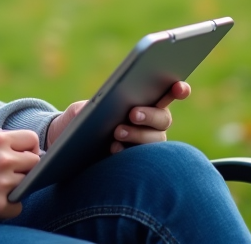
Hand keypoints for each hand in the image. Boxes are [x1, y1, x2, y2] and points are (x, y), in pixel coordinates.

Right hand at [0, 129, 40, 220]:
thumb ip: (0, 136)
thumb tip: (25, 143)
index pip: (32, 139)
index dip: (30, 148)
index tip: (23, 155)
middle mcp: (2, 160)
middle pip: (35, 163)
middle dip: (27, 167)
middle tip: (13, 173)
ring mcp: (1, 184)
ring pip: (29, 185)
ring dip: (18, 186)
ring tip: (0, 186)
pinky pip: (18, 206)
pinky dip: (11, 205)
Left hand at [45, 81, 191, 151]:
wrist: (70, 148)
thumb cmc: (80, 123)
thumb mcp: (78, 111)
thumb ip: (85, 107)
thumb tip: (87, 111)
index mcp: (143, 102)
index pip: (167, 94)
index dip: (178, 90)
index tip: (179, 88)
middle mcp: (151, 124)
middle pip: (163, 119)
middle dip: (150, 115)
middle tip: (133, 114)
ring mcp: (145, 144)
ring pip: (155, 141)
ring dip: (138, 135)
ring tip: (117, 133)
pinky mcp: (136, 164)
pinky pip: (142, 160)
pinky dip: (128, 153)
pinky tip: (113, 149)